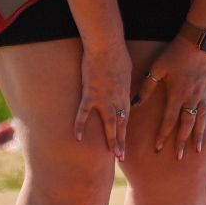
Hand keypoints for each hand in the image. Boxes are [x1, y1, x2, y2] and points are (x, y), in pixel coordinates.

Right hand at [76, 42, 131, 158]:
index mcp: (126, 95)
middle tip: (122, 157)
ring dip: (111, 140)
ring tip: (112, 155)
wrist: (107, 46)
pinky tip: (78, 138)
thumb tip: (123, 90)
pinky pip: (84, 113)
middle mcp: (117, 100)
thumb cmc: (118, 55)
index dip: (125, 132)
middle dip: (122, 142)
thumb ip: (123, 85)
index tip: (126, 144)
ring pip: (109, 124)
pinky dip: (81, 125)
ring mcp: (105, 99)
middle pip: (121, 125)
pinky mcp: (90, 94)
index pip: (127, 118)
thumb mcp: (126, 72)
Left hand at [139, 42, 205, 158]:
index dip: (163, 135)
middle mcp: (191, 99)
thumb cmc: (175, 54)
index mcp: (176, 95)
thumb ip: (146, 86)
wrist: (199, 42)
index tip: (158, 149)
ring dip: (198, 136)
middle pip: (185, 125)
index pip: (168, 120)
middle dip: (181, 142)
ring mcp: (204, 96)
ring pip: (201, 121)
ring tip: (196, 150)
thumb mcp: (157, 68)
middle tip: (179, 157)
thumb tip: (135, 103)